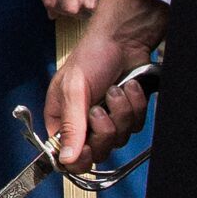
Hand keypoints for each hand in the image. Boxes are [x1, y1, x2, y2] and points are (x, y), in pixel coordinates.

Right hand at [46, 0, 165, 170]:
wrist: (125, 39)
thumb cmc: (92, 56)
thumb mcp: (73, 90)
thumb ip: (71, 125)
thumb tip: (65, 158)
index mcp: (61, 118)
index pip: (66, 156)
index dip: (78, 157)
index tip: (87, 147)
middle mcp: (82, 123)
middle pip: (96, 152)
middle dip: (104, 129)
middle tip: (100, 109)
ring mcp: (107, 120)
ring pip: (119, 140)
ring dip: (121, 112)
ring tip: (116, 90)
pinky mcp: (126, 115)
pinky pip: (135, 126)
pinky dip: (135, 106)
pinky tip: (128, 88)